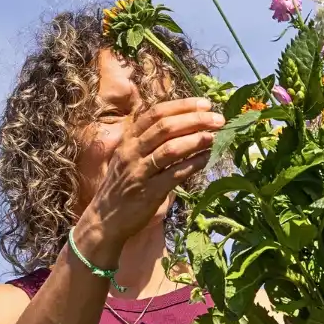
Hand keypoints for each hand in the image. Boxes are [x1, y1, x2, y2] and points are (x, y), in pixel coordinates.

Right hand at [75, 97, 223, 263]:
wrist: (105, 219)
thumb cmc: (123, 185)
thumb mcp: (129, 157)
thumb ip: (149, 141)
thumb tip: (183, 125)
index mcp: (128, 139)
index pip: (155, 113)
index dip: (182, 106)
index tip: (205, 103)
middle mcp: (132, 151)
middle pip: (165, 127)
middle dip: (194, 120)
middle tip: (218, 119)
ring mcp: (139, 172)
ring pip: (170, 149)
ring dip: (196, 140)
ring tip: (214, 136)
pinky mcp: (149, 192)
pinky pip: (175, 174)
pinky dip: (193, 164)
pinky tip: (207, 158)